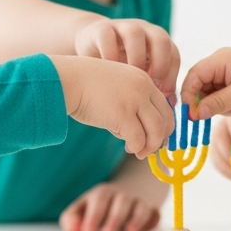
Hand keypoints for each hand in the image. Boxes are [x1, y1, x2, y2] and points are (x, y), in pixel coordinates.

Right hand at [50, 55, 173, 157]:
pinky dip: (137, 147)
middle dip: (159, 138)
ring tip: (138, 151)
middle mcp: (143, 87)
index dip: (164, 125)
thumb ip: (131, 105)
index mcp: (143, 79)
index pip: (164, 105)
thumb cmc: (84, 87)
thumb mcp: (116, 89)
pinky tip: (129, 147)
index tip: (156, 137)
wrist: (65, 79)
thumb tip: (142, 135)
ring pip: (156, 130)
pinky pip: (138, 138)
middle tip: (149, 149)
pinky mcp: (122, 114)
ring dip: (150, 146)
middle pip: (165, 119)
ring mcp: (134, 100)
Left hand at [60, 182, 162, 230]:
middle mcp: (123, 195)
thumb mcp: (82, 207)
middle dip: (114, 218)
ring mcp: (140, 201)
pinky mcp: (153, 210)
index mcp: (103, 193)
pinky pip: (156, 215)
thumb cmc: (101, 205)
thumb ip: (71, 218)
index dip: (93, 216)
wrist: (132, 188)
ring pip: (141, 207)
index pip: (99, 200)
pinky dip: (152, 222)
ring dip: (137, 220)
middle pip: (121, 202)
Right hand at [74, 18, 180, 98]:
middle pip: (161, 40)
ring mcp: (122, 28)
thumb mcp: (139, 80)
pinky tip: (106, 74)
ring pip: (135, 35)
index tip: (162, 97)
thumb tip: (168, 116)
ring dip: (135, 58)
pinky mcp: (101, 30)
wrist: (88, 61)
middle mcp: (143, 32)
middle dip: (159, 64)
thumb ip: (153, 91)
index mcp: (157, 44)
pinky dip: (109, 55)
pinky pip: (107, 38)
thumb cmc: (117, 77)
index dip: (171, 77)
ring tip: (128, 80)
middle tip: (149, 85)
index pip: (174, 56)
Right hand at [181, 48, 230, 120]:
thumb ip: (217, 103)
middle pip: (200, 86)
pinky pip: (221, 98)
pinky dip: (229, 107)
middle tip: (221, 113)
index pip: (194, 75)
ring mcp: (227, 74)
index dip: (189, 94)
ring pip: (210, 95)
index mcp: (221, 59)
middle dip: (209, 103)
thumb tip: (194, 114)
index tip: (192, 114)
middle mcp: (221, 64)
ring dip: (221, 107)